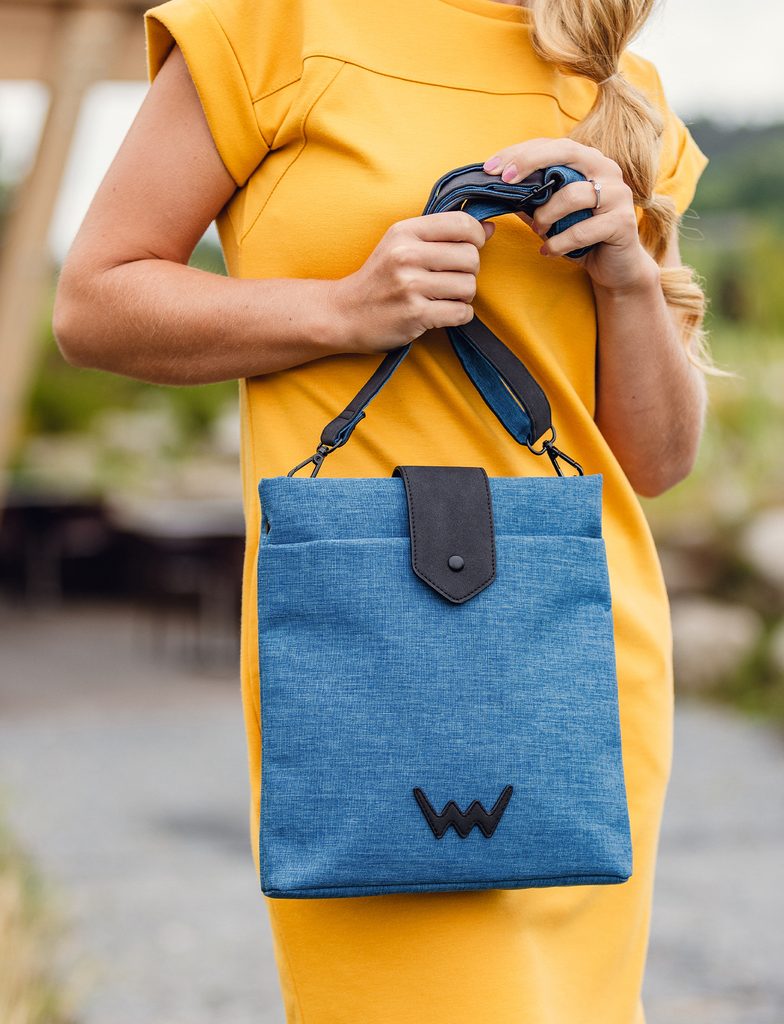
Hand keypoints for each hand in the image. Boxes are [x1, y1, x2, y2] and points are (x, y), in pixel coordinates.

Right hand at [328, 212, 494, 354]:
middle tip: (450, 280)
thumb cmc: (378, 279)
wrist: (344, 313)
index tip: (469, 248)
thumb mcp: (401, 245)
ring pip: (469, 287)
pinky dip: (458, 316)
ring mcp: (410, 286)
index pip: (462, 223)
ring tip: (443, 298)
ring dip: (463, 296)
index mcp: (405, 232)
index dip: (476, 237)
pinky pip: (461, 313)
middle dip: (468, 272)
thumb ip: (442, 234)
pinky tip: (441, 313)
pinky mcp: (415, 314)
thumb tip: (489, 228)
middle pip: (471, 257)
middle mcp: (406, 255)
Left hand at [483, 137, 658, 292]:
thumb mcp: (551, 215)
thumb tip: (496, 188)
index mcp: (589, 160)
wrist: (616, 268)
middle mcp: (607, 169)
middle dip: (530, 162)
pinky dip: (558, 243)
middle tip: (505, 181)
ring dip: (545, 215)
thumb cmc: (581, 236)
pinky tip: (548, 251)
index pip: (551, 145)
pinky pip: (581, 230)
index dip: (520, 152)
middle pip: (566, 152)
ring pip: (572, 195)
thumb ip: (531, 198)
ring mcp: (619, 194)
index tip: (491, 168)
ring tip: (537, 230)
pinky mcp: (623, 222)